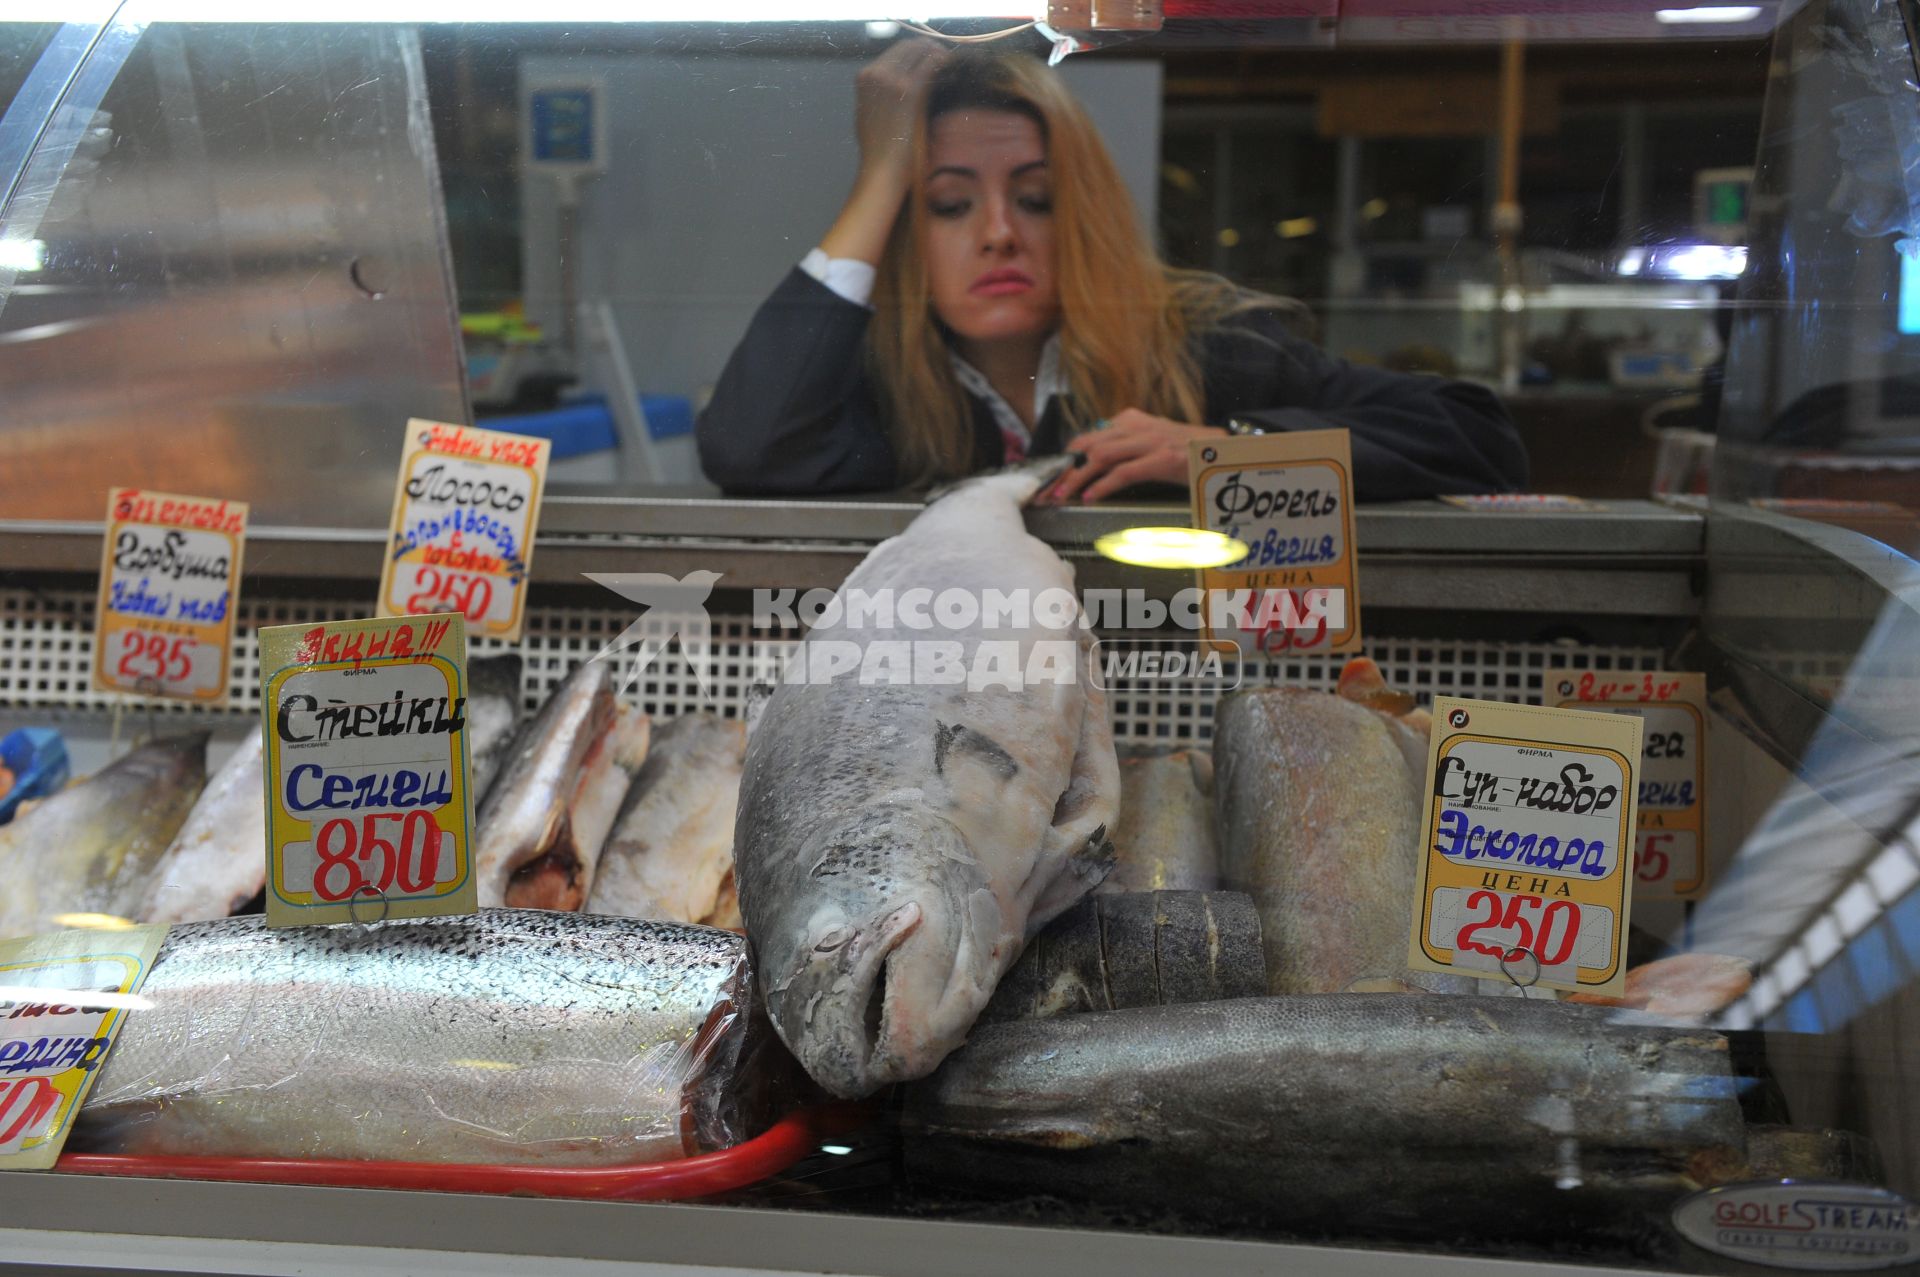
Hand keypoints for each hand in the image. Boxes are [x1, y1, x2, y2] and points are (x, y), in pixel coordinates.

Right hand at [853, 39, 948, 182]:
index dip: (916, 50)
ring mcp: (892, 80)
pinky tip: (950, 67)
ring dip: (937, 53)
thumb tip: (894, 81)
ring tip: (948, 62)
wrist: (881, 166)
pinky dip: (942, 62)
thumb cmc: (878, 147)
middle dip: (928, 48)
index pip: (895, 50)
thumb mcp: (869, 111)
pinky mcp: (909, 91)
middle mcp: (876, 73)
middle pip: (908, 46)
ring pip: (920, 51)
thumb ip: (877, 92)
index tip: (930, 55)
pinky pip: (930, 65)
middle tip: (944, 57)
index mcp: (865, 76)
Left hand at [1044, 410, 1228, 502]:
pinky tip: (1090, 497)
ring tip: (1062, 496)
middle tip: (1048, 490)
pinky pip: (1124, 472)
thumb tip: (1095, 463)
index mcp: (1132, 420)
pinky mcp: (1162, 459)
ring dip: (1077, 478)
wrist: (1227, 450)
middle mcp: (1137, 426)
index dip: (1066, 458)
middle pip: (1088, 445)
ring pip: (1100, 456)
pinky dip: (1103, 485)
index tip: (1052, 476)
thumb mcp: (1153, 441)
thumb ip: (1127, 446)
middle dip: (1064, 470)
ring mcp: (1150, 441)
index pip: (1088, 437)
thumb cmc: (1188, 451)